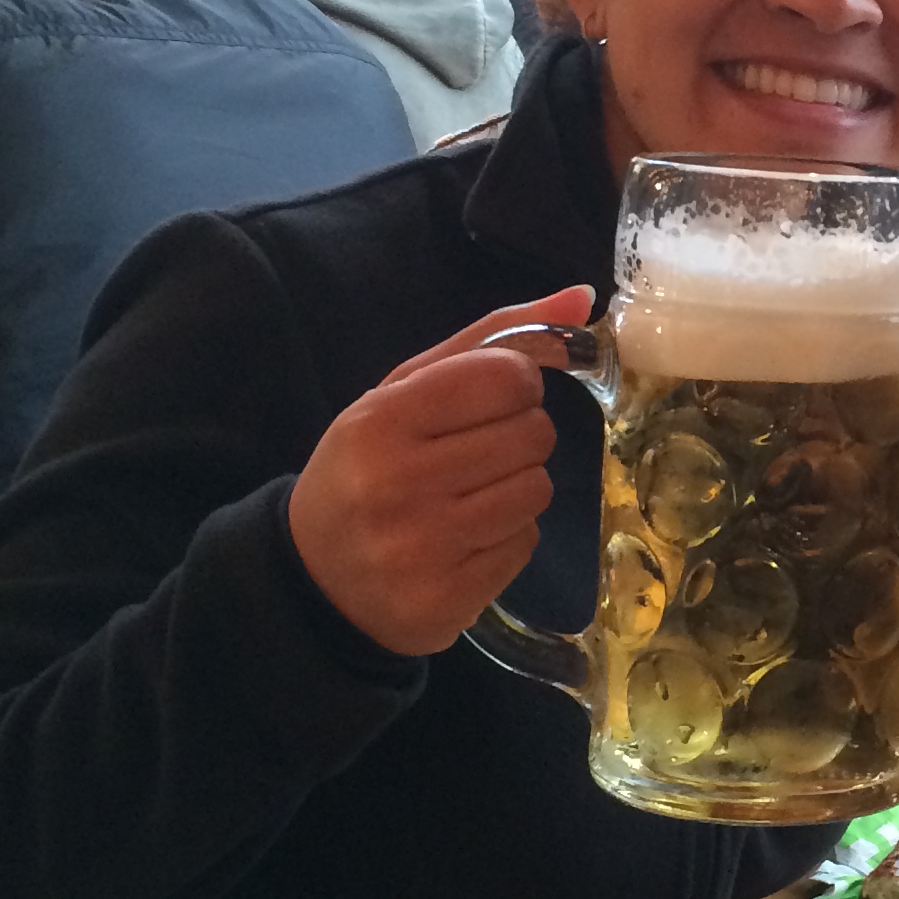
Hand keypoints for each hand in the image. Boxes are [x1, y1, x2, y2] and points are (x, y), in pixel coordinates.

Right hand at [287, 288, 592, 657]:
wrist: (315, 575)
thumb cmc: (368, 465)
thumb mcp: (405, 391)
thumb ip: (491, 339)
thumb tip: (583, 299)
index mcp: (381, 421)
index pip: (507, 376)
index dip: (516, 384)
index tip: (491, 399)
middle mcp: (399, 483)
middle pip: (532, 434)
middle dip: (518, 437)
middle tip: (473, 453)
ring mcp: (423, 548)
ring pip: (538, 489)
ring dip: (517, 487)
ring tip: (468, 496)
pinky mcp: (446, 599)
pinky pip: (525, 544)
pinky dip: (508, 536)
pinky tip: (464, 537)